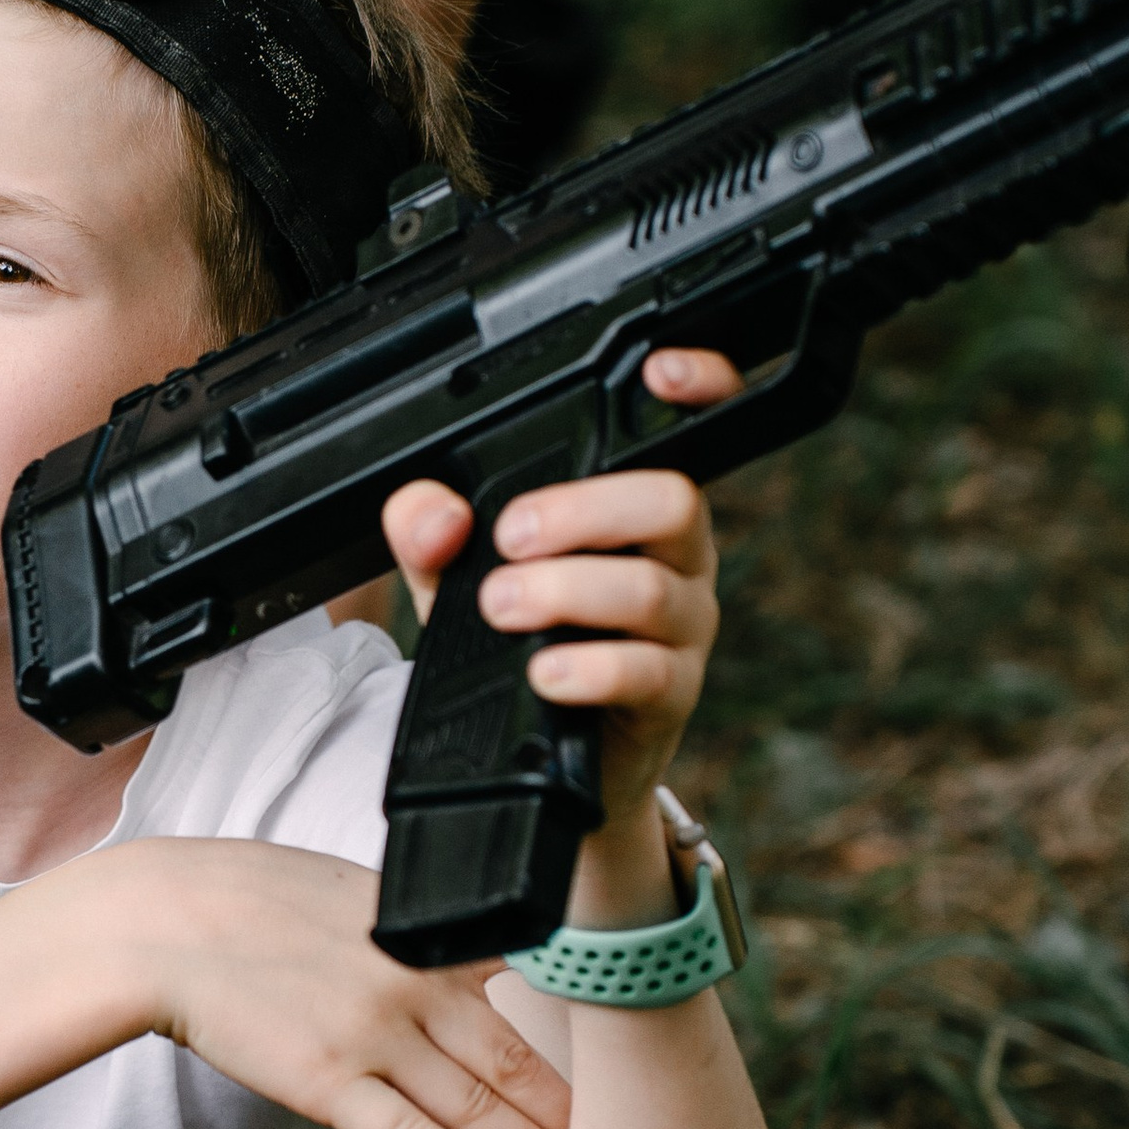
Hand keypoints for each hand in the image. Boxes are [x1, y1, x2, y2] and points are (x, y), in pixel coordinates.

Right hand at [122, 838, 572, 1128]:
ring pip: (475, 1107)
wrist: (161, 923)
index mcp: (424, 934)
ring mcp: (371, 1035)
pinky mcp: (323, 1082)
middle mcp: (412, 984)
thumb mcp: (354, 891)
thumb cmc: (247, 902)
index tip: (620, 1072)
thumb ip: (416, 929)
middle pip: (517, 1061)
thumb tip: (465, 947)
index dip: (579, 1035)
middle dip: (574, 1115)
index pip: (529, 988)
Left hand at [380, 342, 741, 844]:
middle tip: (510, 537)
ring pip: (651, 587)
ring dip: (565, 592)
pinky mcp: (672, 694)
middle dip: (583, 510)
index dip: (698, 385)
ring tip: (500, 607)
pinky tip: (544, 673)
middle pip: (672, 498)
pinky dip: (588, 669)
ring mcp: (683, 626)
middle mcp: (676, 555)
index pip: (689, 428)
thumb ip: (432, 534)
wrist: (545, 756)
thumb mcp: (461, 580)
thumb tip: (430, 511)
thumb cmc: (520, 646)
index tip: (656, 372)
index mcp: (634, 505)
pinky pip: (646, 672)